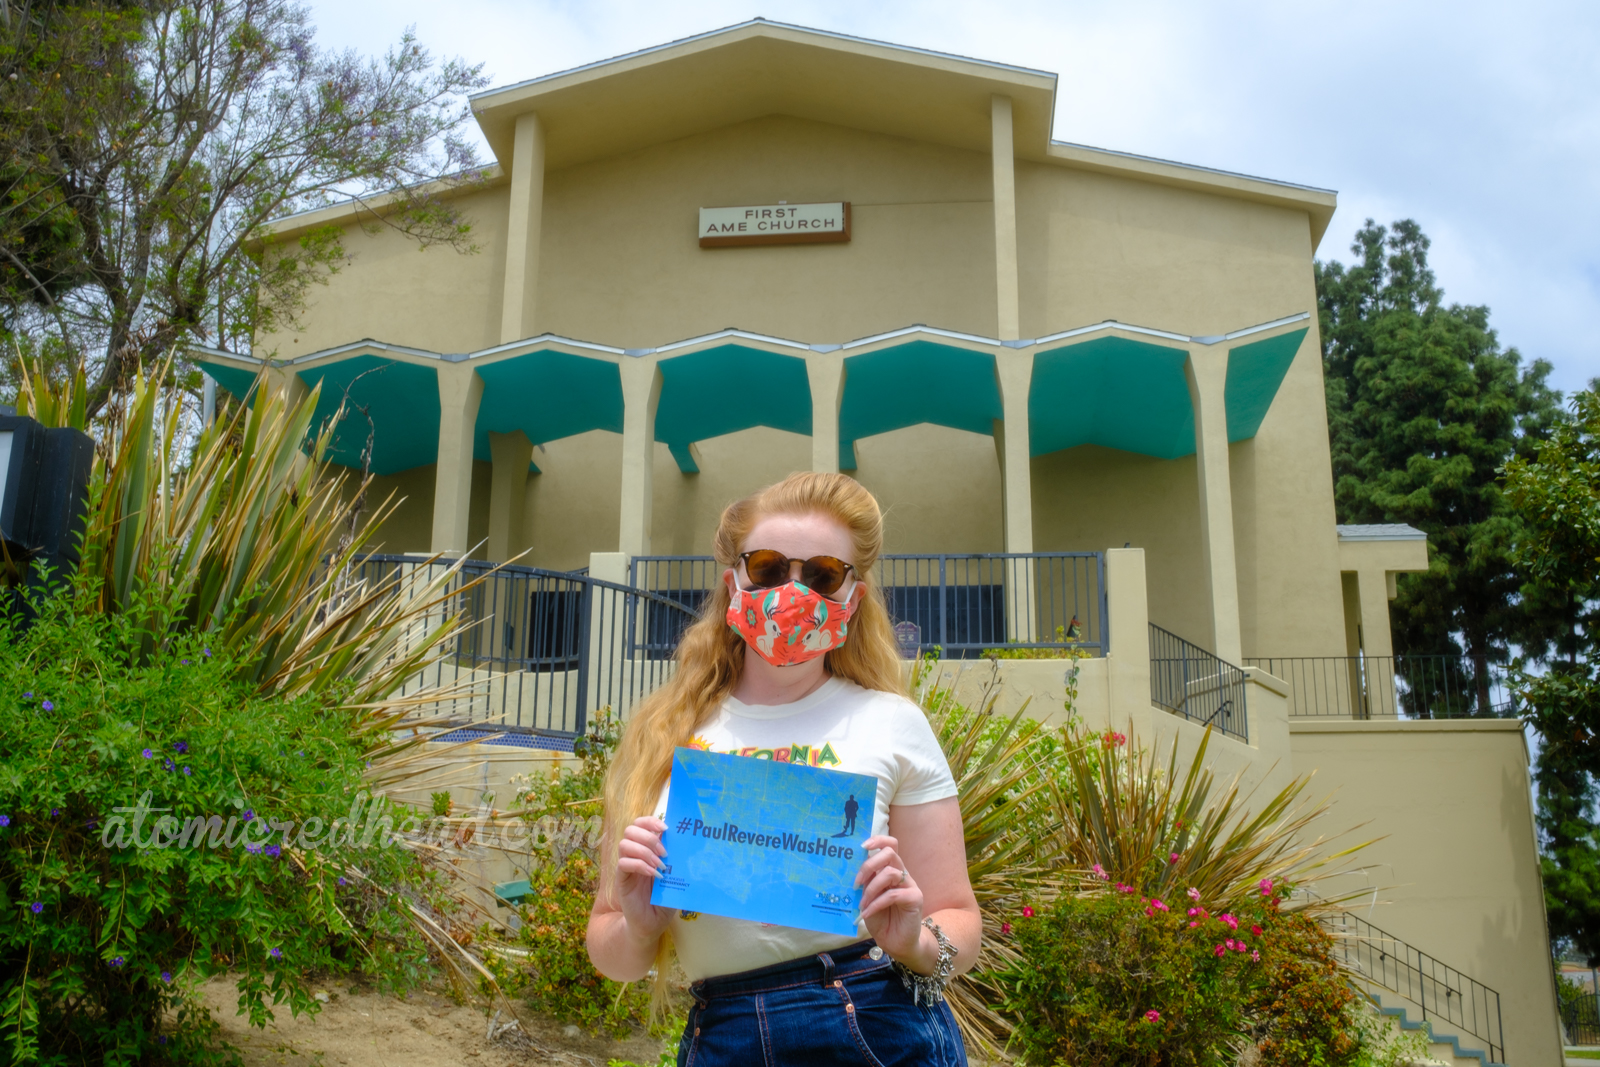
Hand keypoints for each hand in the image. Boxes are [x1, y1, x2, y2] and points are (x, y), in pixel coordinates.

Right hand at [614, 816, 672, 945]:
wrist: (651, 924)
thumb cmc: (664, 899)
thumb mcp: (674, 878)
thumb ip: (677, 862)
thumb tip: (693, 845)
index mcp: (646, 849)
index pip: (640, 824)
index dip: (650, 821)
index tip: (666, 829)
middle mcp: (634, 855)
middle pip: (630, 829)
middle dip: (649, 836)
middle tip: (665, 852)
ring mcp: (626, 867)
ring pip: (624, 844)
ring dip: (645, 851)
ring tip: (660, 865)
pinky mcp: (621, 880)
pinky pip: (623, 864)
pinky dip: (640, 865)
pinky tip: (654, 874)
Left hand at [856, 834, 929, 967]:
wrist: (896, 943)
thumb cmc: (881, 919)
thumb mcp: (868, 898)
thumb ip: (865, 883)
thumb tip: (851, 869)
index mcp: (891, 870)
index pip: (890, 845)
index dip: (878, 840)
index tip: (862, 846)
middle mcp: (902, 874)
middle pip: (890, 853)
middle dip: (869, 865)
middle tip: (856, 882)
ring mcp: (910, 885)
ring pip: (890, 873)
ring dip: (871, 888)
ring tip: (862, 903)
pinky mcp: (915, 898)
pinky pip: (893, 894)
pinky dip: (876, 903)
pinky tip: (867, 912)